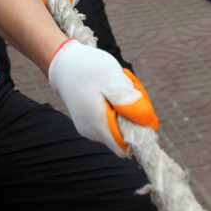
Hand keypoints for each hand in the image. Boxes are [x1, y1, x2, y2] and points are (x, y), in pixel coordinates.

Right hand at [48, 39, 158, 155]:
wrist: (63, 63)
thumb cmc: (87, 68)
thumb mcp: (111, 77)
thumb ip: (127, 98)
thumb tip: (146, 118)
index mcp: (97, 123)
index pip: (125, 147)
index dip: (139, 133)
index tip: (142, 110)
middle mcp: (92, 132)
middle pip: (124, 136)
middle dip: (134, 115)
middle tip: (131, 88)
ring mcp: (89, 128)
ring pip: (118, 127)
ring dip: (126, 108)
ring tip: (119, 85)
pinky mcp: (90, 122)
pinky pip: (110, 120)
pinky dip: (117, 107)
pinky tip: (111, 89)